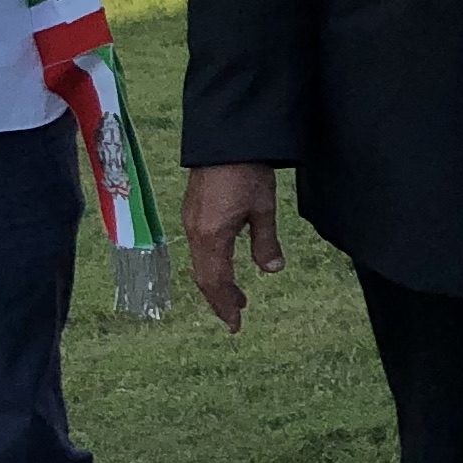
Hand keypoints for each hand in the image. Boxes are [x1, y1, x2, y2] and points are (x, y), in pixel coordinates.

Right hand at [182, 162, 284, 331]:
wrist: (225, 138)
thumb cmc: (247, 171)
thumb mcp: (263, 208)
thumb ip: (265, 242)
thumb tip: (272, 270)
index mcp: (211, 236)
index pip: (215, 282)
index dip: (225, 304)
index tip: (236, 324)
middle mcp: (194, 232)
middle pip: (203, 277)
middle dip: (219, 299)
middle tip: (236, 317)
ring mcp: (190, 221)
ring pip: (199, 263)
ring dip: (216, 283)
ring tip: (236, 296)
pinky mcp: (192, 210)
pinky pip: (198, 248)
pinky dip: (211, 265)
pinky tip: (226, 264)